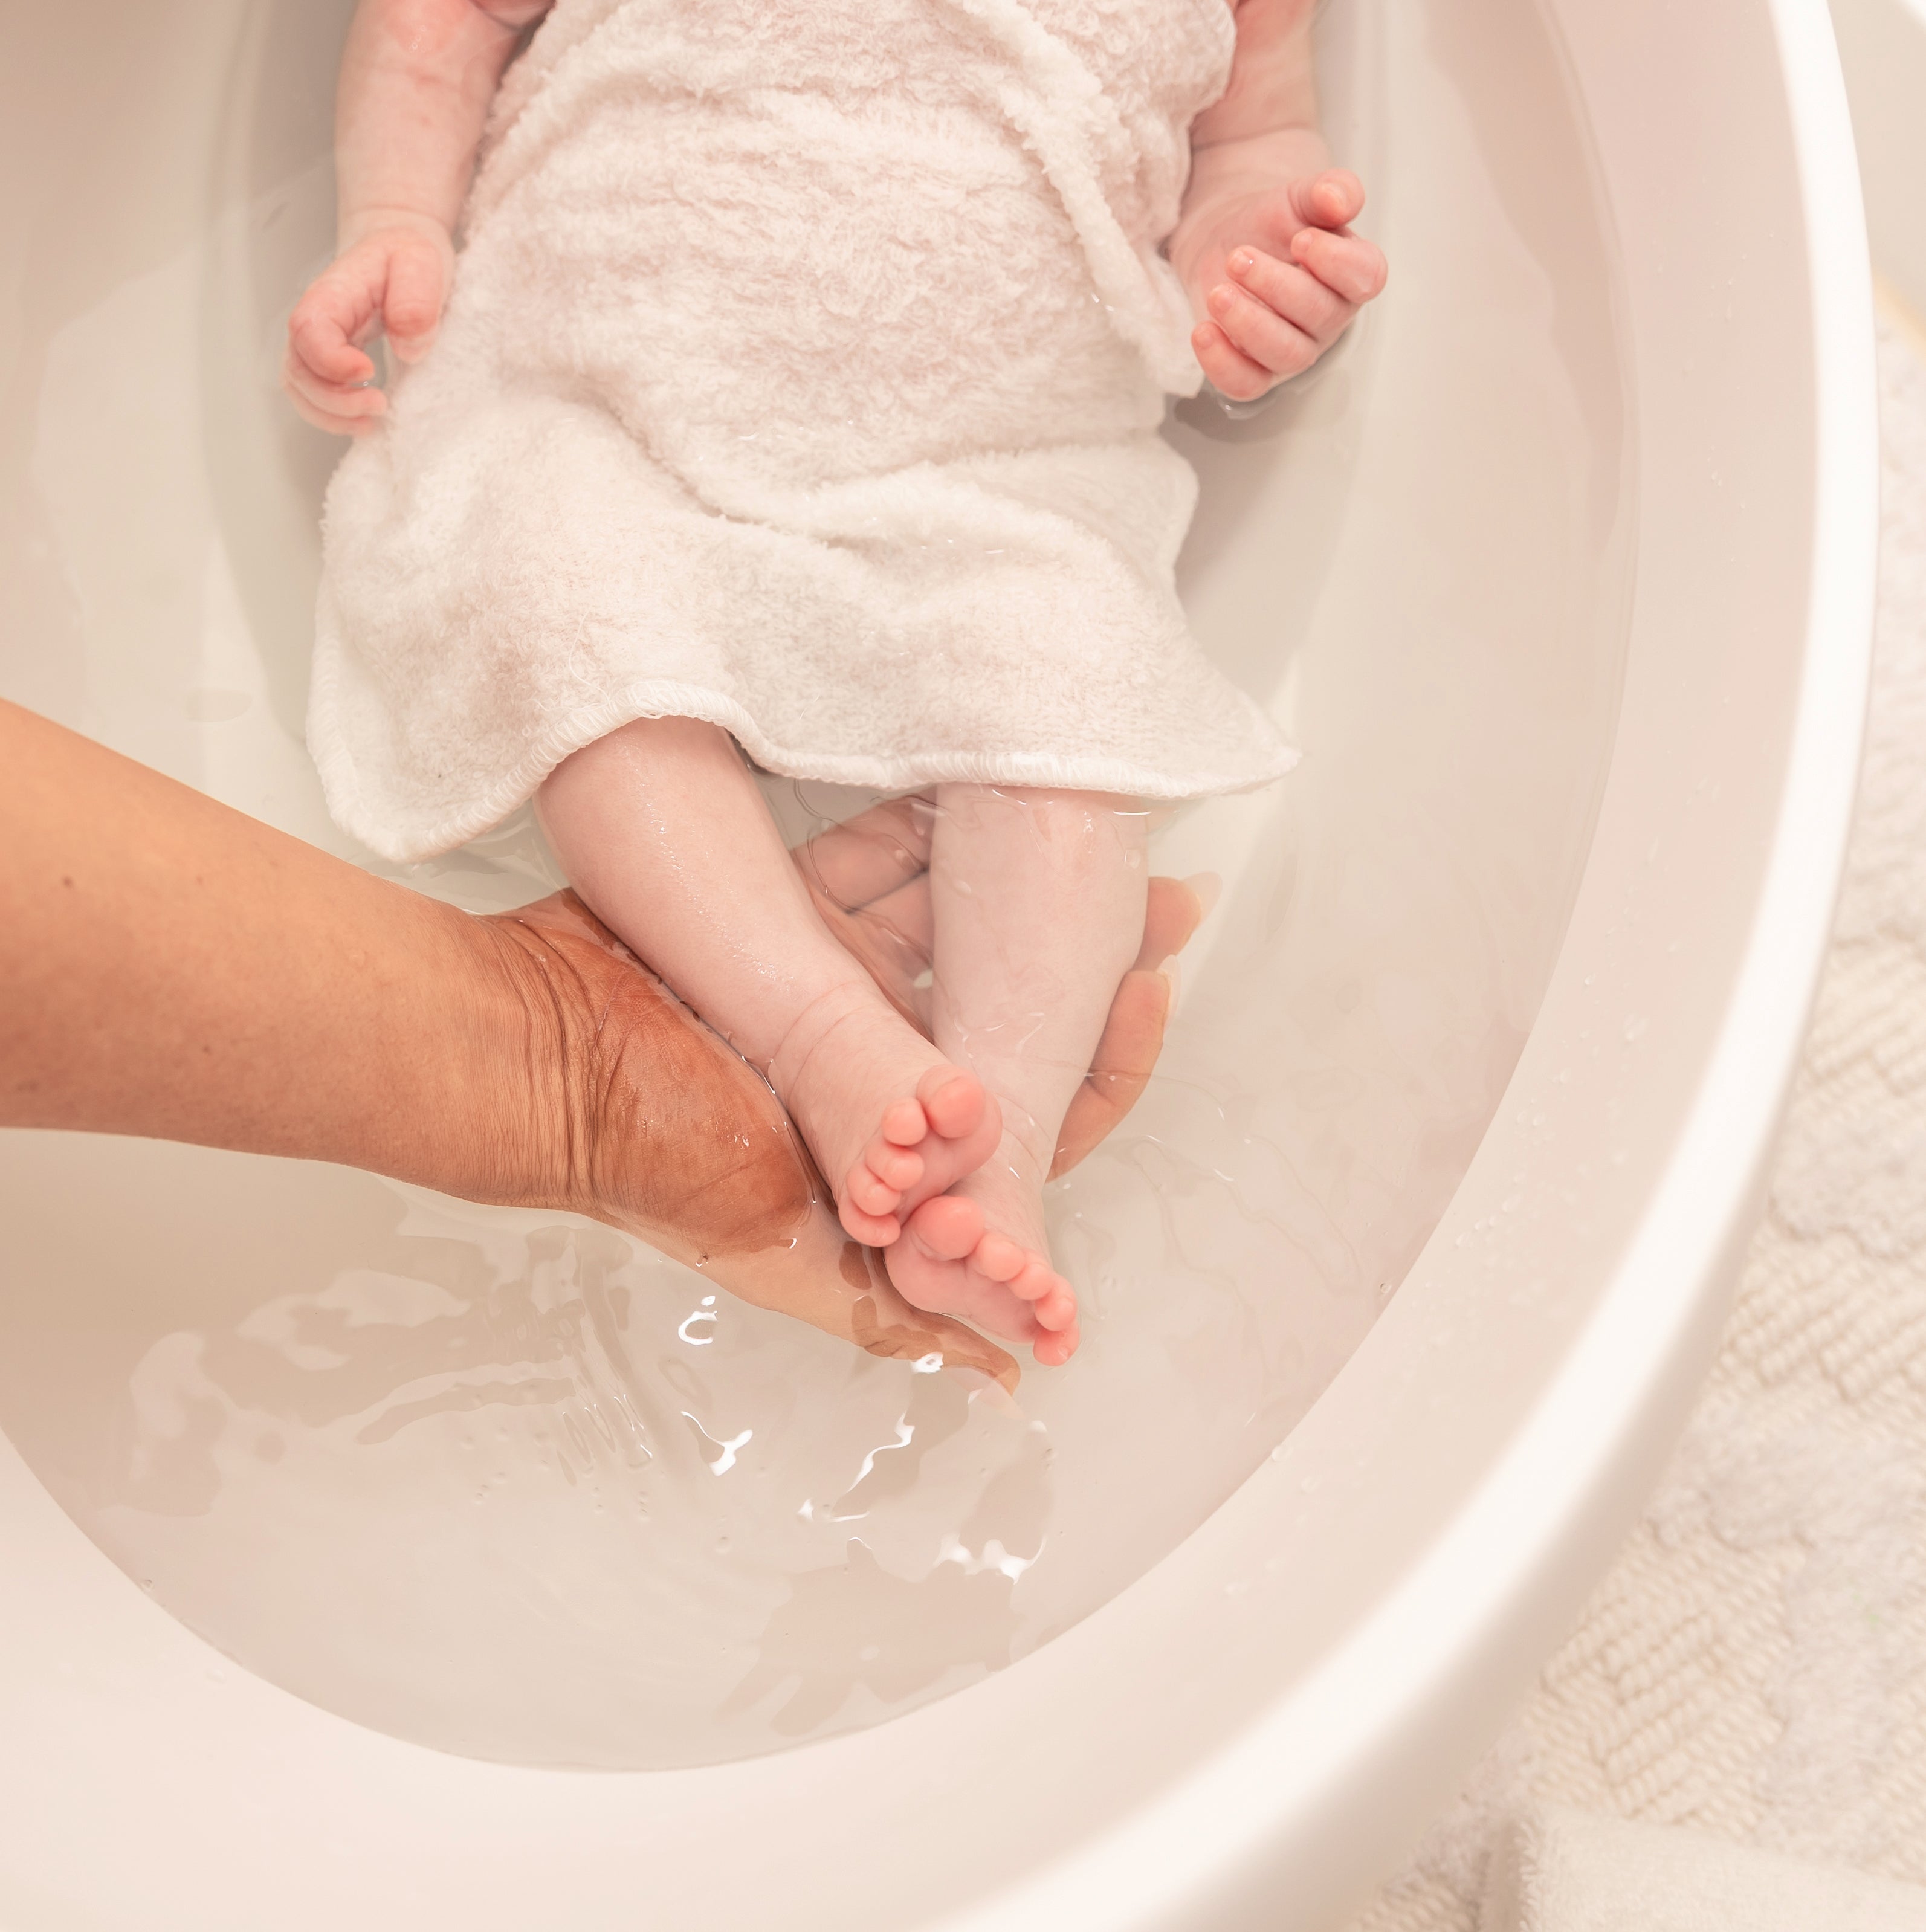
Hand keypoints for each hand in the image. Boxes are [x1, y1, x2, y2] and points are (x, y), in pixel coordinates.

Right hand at [282, 215, 454, 435]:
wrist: (399, 253)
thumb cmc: (406, 256)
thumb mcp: (421, 263)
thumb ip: (415, 301)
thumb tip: (407, 346)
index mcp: (333, 293)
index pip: (309, 330)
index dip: (330, 360)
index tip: (368, 371)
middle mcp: (315, 319)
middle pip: (298, 368)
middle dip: (333, 399)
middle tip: (379, 405)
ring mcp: (317, 342)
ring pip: (299, 387)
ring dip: (331, 414)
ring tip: (371, 421)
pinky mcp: (328, 360)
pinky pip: (313, 395)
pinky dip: (333, 416)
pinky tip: (364, 422)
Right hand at [486, 809, 1202, 1386]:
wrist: (543, 1054)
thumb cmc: (659, 1160)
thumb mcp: (793, 1255)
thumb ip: (901, 1313)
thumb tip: (1015, 1369)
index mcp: (900, 1154)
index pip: (1037, 1112)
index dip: (1105, 1058)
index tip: (1153, 988)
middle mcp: (883, 1071)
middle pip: (1014, 1006)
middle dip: (1090, 954)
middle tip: (1167, 891)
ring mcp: (841, 992)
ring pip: (958, 928)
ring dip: (1018, 882)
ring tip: (1092, 825)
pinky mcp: (796, 922)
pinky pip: (880, 866)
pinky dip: (925, 832)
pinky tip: (982, 790)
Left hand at [1169, 140, 1386, 403]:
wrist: (1228, 240)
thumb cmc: (1272, 223)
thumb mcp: (1300, 196)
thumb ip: (1328, 190)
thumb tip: (1340, 199)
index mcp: (1352, 274)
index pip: (1366, 278)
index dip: (1336, 263)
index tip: (1300, 239)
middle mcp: (1329, 318)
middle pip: (1320, 316)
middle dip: (1276, 286)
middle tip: (1239, 257)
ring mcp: (1294, 349)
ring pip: (1286, 355)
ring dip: (1249, 324)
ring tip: (1218, 293)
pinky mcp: (1255, 371)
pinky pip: (1246, 385)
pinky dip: (1223, 364)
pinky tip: (1202, 331)